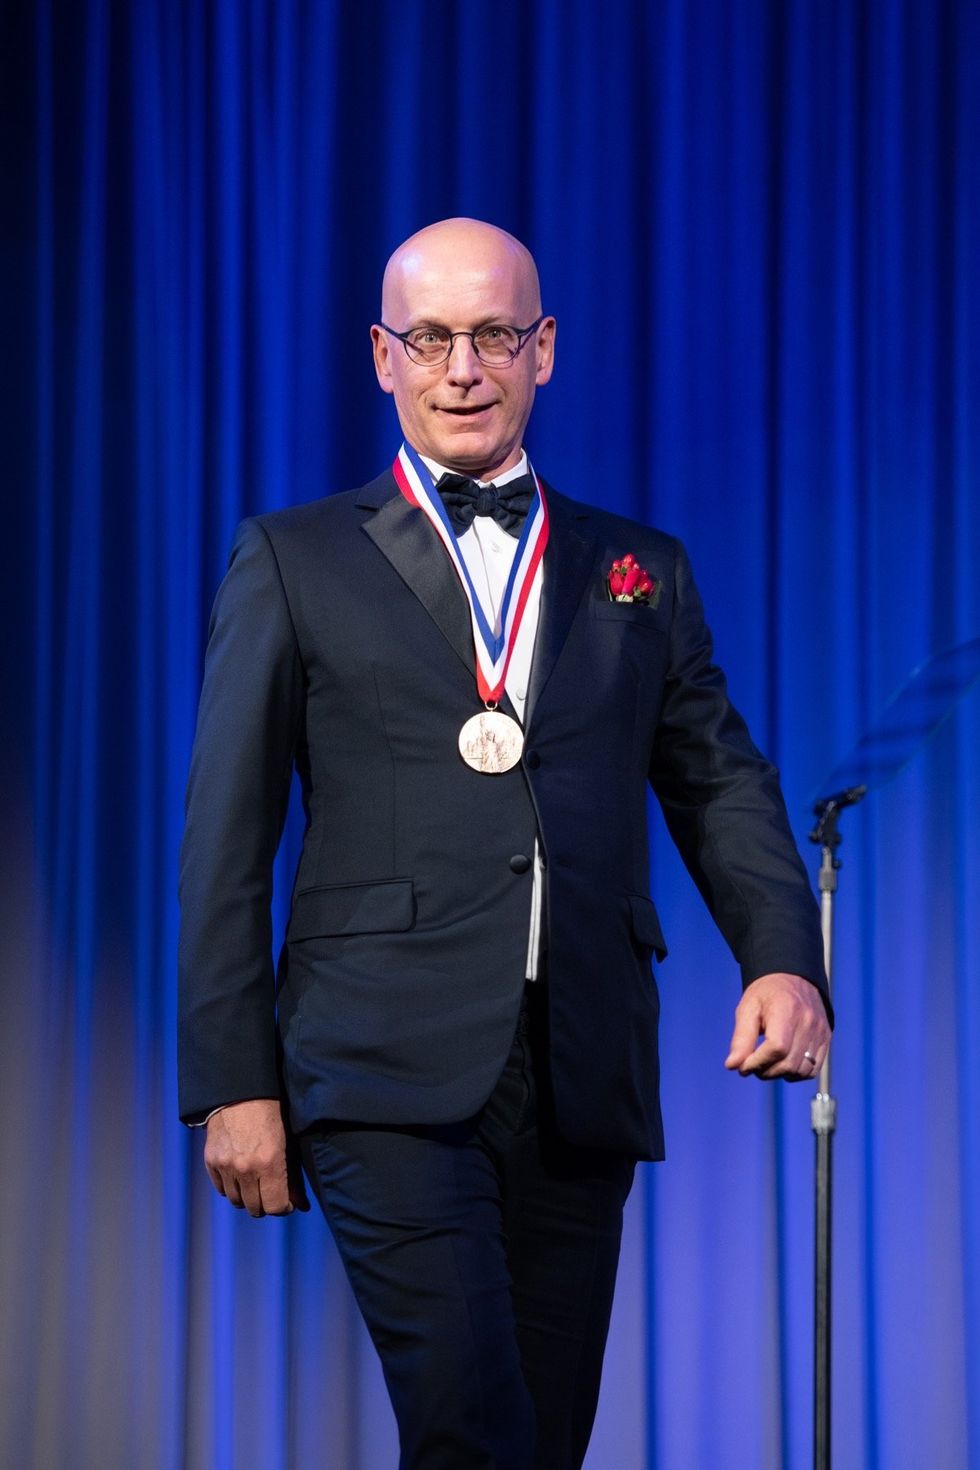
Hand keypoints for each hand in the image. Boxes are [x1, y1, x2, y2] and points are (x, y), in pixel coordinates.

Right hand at [203, 1098, 309, 1216]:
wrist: (240, 1091)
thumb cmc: (271, 1113)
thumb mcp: (288, 1142)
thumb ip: (293, 1176)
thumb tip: (301, 1205)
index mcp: (270, 1163)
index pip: (275, 1207)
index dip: (283, 1208)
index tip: (286, 1202)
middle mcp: (246, 1168)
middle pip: (255, 1208)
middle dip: (265, 1204)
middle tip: (270, 1193)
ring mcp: (226, 1166)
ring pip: (236, 1201)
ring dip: (247, 1197)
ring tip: (254, 1184)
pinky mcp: (211, 1161)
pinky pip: (221, 1189)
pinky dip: (230, 1187)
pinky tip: (239, 1176)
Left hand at [724, 973, 829, 1081]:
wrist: (792, 977)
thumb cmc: (766, 993)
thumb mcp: (747, 1009)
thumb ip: (741, 1038)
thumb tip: (732, 1065)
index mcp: (787, 1010)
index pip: (777, 1048)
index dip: (757, 1062)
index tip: (743, 1065)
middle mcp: (808, 1022)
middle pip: (788, 1063)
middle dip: (765, 1071)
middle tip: (751, 1065)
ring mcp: (820, 1032)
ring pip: (800, 1071)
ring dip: (779, 1074)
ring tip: (766, 1064)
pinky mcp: (825, 1039)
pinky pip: (812, 1070)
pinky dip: (795, 1073)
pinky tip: (782, 1064)